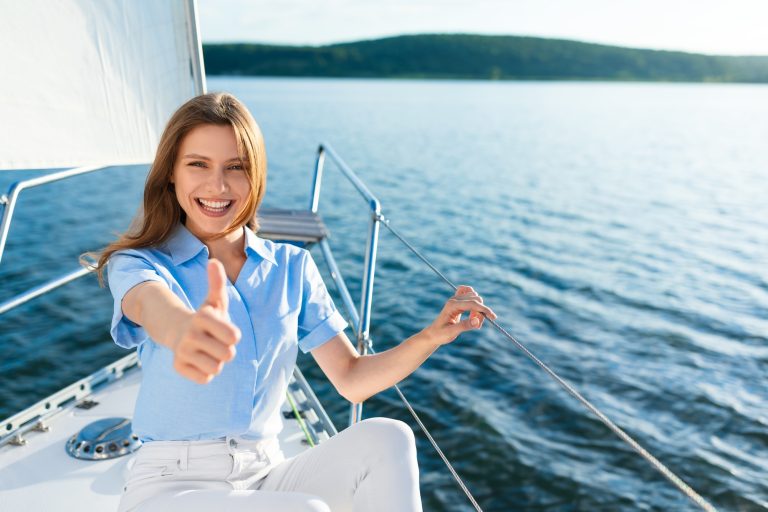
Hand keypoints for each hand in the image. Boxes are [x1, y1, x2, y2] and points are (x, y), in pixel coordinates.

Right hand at [172, 259, 240, 383]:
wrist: (179, 331)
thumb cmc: (206, 316)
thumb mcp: (214, 300)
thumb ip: (217, 282)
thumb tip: (214, 261)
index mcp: (202, 317)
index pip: (234, 337)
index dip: (233, 335)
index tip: (224, 329)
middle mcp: (190, 334)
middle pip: (228, 355)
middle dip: (226, 350)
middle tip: (216, 341)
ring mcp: (182, 351)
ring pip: (216, 368)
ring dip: (216, 361)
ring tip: (208, 350)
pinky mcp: (178, 367)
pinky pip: (205, 378)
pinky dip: (206, 372)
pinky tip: (199, 360)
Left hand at [423, 285, 496, 345]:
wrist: (433, 334)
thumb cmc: (440, 334)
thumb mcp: (452, 332)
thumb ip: (464, 326)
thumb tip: (477, 320)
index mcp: (452, 305)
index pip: (473, 303)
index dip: (484, 310)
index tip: (493, 317)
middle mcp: (454, 300)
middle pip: (476, 299)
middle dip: (481, 312)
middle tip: (477, 326)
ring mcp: (456, 299)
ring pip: (475, 298)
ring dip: (478, 309)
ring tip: (474, 322)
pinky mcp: (457, 301)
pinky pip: (468, 293)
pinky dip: (475, 300)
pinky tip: (473, 311)